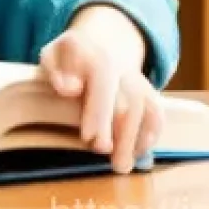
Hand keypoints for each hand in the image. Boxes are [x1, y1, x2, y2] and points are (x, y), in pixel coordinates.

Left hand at [39, 9, 164, 173]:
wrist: (100, 43)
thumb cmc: (68, 57)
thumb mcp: (52, 55)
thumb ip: (55, 70)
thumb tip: (68, 89)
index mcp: (95, 54)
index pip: (102, 80)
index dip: (98, 110)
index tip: (88, 137)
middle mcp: (122, 65)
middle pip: (128, 99)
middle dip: (117, 131)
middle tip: (104, 154)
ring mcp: (138, 79)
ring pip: (144, 110)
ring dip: (133, 139)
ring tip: (120, 165)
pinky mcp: (149, 93)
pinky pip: (156, 114)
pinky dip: (149, 135)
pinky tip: (137, 154)